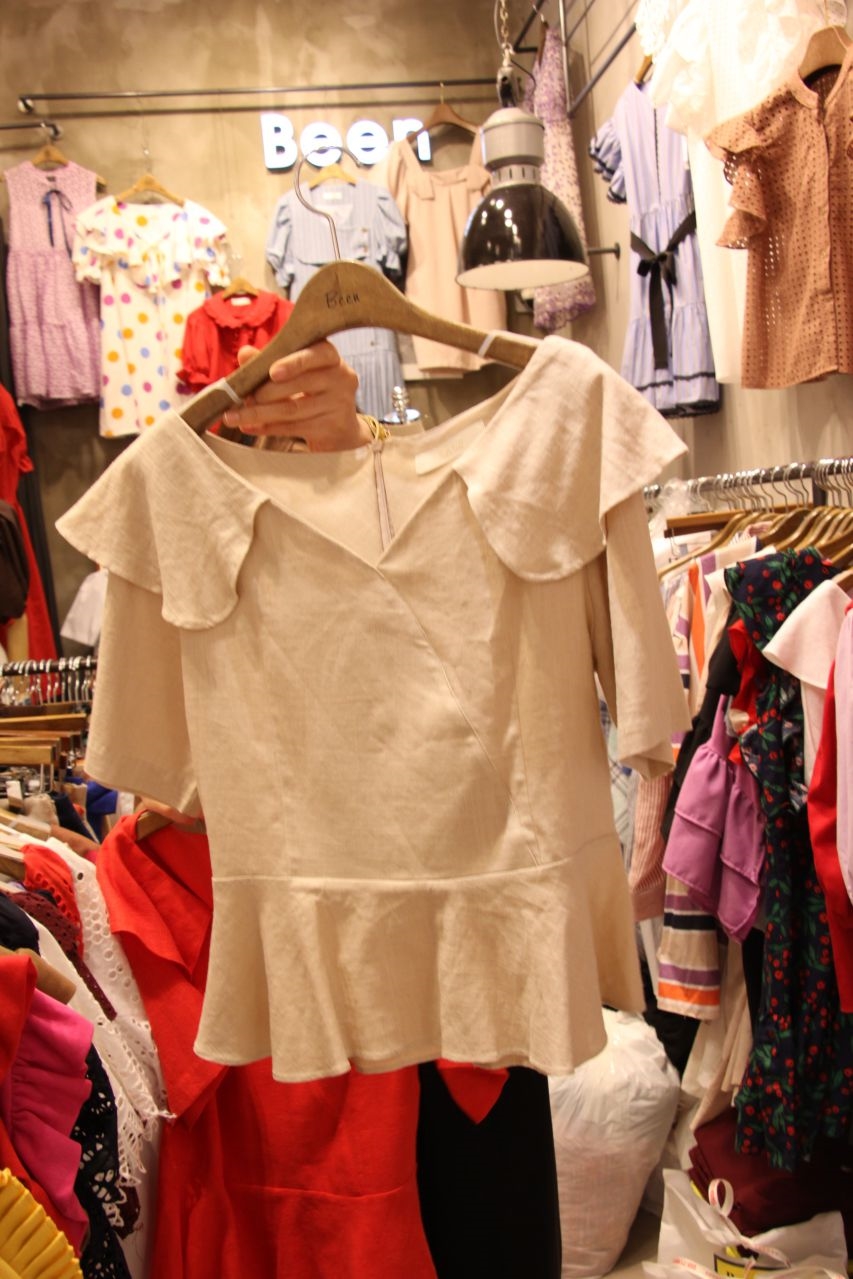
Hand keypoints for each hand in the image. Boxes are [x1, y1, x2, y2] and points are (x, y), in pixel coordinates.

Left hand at [221, 341, 370, 451]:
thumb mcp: (295, 372)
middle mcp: (340, 377)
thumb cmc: (313, 392)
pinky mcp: (332, 428)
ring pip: (293, 409)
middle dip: (266, 392)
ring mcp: (339, 404)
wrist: (340, 428)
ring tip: (234, 417)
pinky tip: (249, 427)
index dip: (293, 363)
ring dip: (260, 413)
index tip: (272, 372)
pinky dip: (267, 428)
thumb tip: (244, 353)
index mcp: (329, 356)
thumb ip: (269, 360)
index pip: (314, 354)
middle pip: (300, 384)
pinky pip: (294, 427)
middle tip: (242, 397)